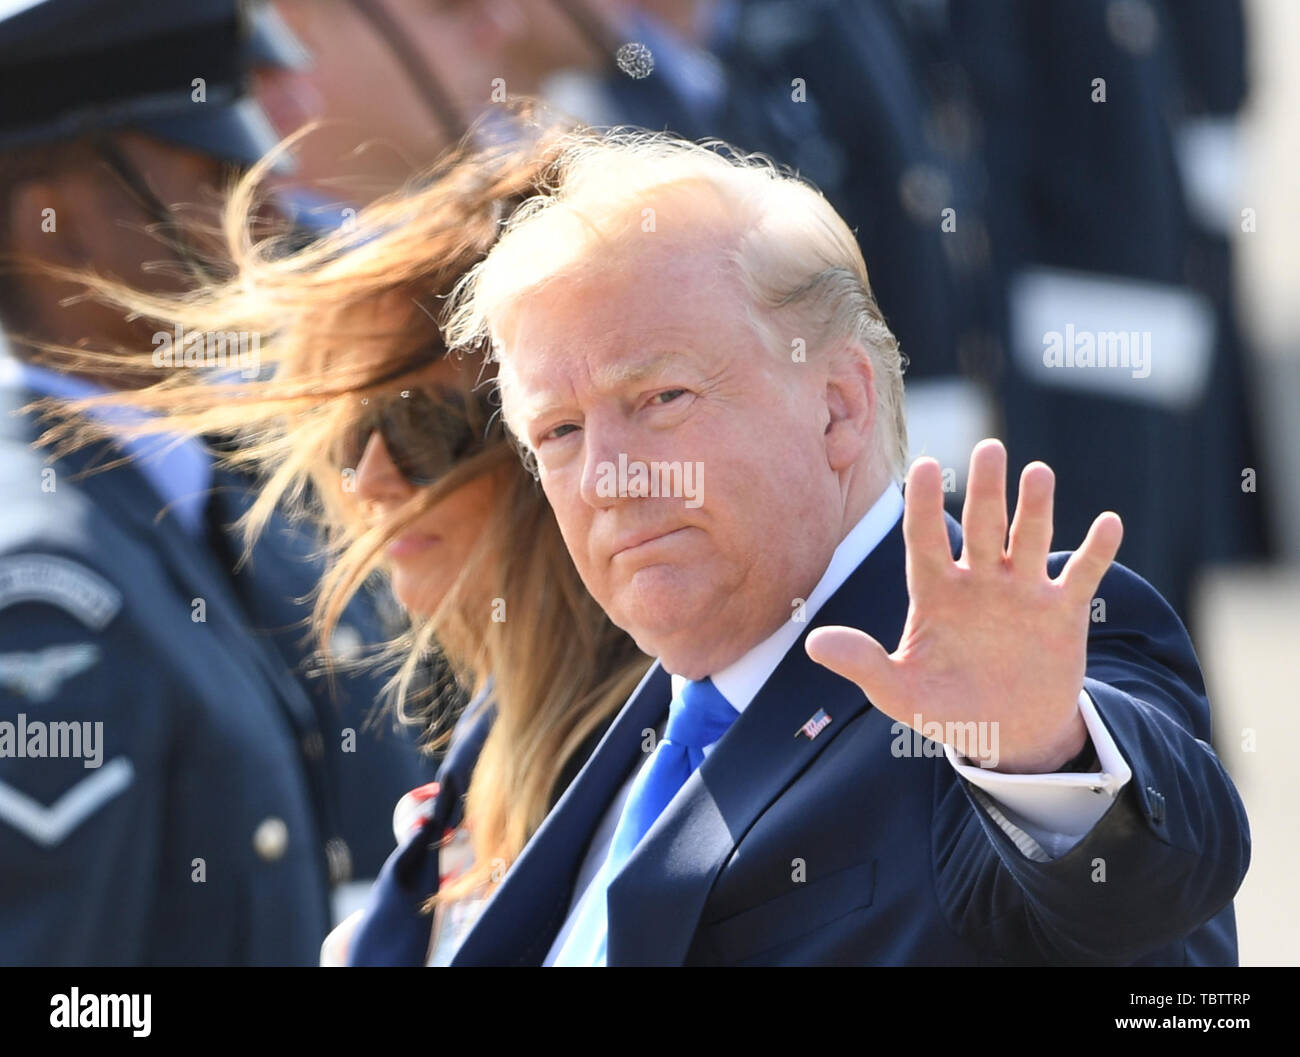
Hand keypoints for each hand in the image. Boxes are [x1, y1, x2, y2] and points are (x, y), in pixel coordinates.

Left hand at [806, 439, 1122, 772]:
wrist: (1006, 735)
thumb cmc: (945, 707)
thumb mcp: (899, 691)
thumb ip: (863, 664)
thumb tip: (814, 645)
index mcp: (935, 591)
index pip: (924, 539)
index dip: (922, 505)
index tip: (921, 465)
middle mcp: (978, 580)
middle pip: (981, 526)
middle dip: (985, 490)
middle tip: (989, 450)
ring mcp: (1022, 591)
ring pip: (1027, 540)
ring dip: (1035, 509)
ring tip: (1038, 473)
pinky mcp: (1062, 612)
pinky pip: (1081, 575)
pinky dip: (1096, 551)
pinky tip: (1109, 523)